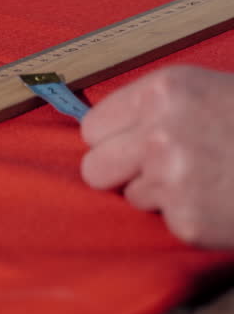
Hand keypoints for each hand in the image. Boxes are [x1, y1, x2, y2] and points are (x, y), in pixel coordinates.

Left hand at [81, 65, 233, 246]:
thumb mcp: (210, 93)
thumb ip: (156, 109)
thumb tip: (106, 132)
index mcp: (163, 92)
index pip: (93, 128)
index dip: (113, 140)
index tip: (130, 145)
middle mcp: (159, 133)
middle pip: (94, 168)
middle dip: (120, 172)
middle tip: (157, 170)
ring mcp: (172, 179)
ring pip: (132, 196)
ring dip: (161, 194)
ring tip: (209, 179)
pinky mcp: (188, 220)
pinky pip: (165, 221)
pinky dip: (190, 216)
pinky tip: (222, 200)